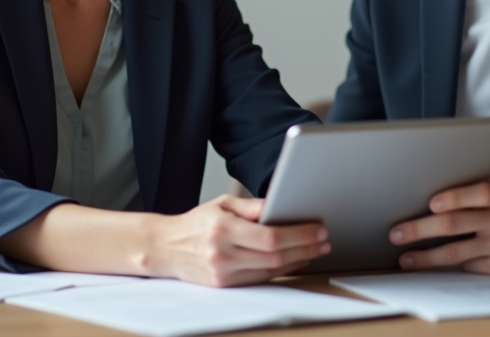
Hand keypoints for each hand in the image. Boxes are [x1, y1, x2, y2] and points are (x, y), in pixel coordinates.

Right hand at [146, 195, 329, 286]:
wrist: (166, 248)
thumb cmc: (196, 223)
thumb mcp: (221, 203)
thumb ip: (251, 206)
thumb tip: (279, 204)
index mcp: (223, 229)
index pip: (269, 237)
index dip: (298, 235)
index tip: (318, 230)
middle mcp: (222, 254)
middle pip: (274, 256)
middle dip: (305, 248)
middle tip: (324, 240)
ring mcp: (223, 273)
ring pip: (270, 271)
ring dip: (297, 260)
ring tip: (314, 249)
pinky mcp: (224, 285)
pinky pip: (260, 279)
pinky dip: (281, 270)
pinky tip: (294, 260)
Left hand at [389, 179, 489, 275]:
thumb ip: (473, 191)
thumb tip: (427, 196)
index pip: (481, 193)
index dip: (455, 197)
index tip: (431, 203)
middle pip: (457, 224)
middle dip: (421, 229)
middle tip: (396, 233)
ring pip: (456, 253)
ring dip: (425, 256)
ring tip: (404, 256)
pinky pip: (466, 266)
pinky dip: (442, 265)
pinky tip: (426, 263)